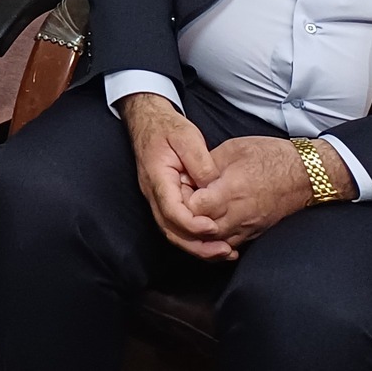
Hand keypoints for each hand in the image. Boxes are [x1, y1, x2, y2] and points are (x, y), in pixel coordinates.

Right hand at [119, 92, 230, 260]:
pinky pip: (177, 225)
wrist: (148, 120)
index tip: (213, 227)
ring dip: (197, 246)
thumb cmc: (167, 127)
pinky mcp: (166, 200)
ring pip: (173, 232)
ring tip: (223, 252)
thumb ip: (201, 163)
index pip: (171, 211)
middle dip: (197, 245)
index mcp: (157, 177)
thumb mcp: (187, 137)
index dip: (192, 225)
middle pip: (170, 230)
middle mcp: (153, 193)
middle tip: (223, 250)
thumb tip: (212, 188)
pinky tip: (214, 240)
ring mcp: (158, 198)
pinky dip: (194, 237)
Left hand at [190, 136, 352, 248]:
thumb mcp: (232, 149)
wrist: (305, 174)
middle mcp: (240, 214)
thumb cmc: (270, 157)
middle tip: (182, 200)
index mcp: (232, 190)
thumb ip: (206, 164)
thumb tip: (186, 175)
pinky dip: (215, 240)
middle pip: (202, 229)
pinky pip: (229, 244)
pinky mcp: (256, 234)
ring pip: (214, 242)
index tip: (179, 187)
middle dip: (186, 217)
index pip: (196, 207)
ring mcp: (249, 227)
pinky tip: (208, 225)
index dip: (182, 199)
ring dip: (199, 231)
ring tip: (193, 212)